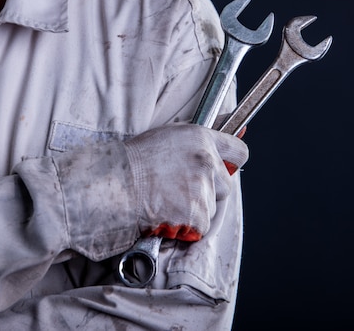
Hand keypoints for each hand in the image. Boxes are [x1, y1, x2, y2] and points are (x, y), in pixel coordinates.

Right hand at [123, 124, 248, 240]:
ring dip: (194, 210)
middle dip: (209, 192)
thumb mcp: (169, 136)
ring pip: (211, 208)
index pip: (239, 152)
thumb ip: (199, 140)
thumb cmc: (134, 160)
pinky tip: (166, 213)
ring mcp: (202, 189)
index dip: (232, 163)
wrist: (115, 184)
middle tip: (181, 190)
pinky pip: (200, 227)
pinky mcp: (196, 214)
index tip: (224, 169)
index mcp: (201, 139)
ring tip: (166, 200)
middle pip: (226, 186)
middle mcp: (206, 162)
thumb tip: (239, 126)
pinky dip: (186, 226)